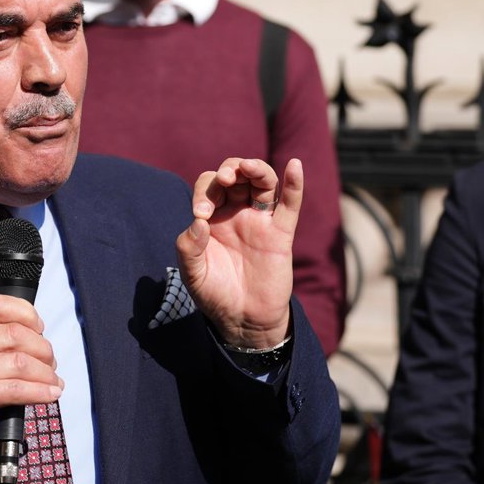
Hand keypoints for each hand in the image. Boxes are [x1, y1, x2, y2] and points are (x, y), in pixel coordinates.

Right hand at [0, 296, 62, 454]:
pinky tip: (49, 395)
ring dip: (45, 373)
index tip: (39, 328)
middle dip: (43, 349)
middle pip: (16, 334)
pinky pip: (16, 389)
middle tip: (50, 363)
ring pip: (20, 362)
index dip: (27, 313)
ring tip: (53, 382)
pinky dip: (40, 392)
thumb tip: (30, 336)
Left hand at [176, 157, 302, 348]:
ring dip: (255, 169)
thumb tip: (199, 221)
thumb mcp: (192, 274)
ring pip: (263, 182)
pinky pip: (290, 204)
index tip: (201, 213)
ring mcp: (259, 221)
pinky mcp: (281, 234)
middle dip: (228, 171)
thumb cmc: (214, 294)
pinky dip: (294, 183)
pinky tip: (294, 165)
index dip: (204, 191)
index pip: (208, 186)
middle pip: (236, 176)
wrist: (243, 319)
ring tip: (247, 167)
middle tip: (224, 180)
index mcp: (212, 217)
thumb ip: (188, 248)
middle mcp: (236, 213)